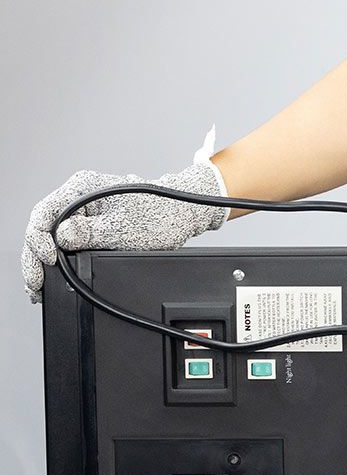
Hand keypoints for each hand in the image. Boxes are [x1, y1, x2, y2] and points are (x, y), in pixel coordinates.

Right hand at [22, 162, 228, 302]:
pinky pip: (68, 240)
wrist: (184, 214)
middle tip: (35, 284)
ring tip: (40, 286)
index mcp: (82, 189)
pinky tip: (55, 274)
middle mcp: (79, 197)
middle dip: (36, 257)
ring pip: (53, 236)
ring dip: (45, 261)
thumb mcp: (123, 229)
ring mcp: (85, 211)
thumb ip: (89, 234)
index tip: (47, 260)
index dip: (39, 239)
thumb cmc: (161, 215)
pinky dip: (61, 258)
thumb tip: (61, 238)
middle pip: (44, 227)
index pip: (44, 213)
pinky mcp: (92, 224)